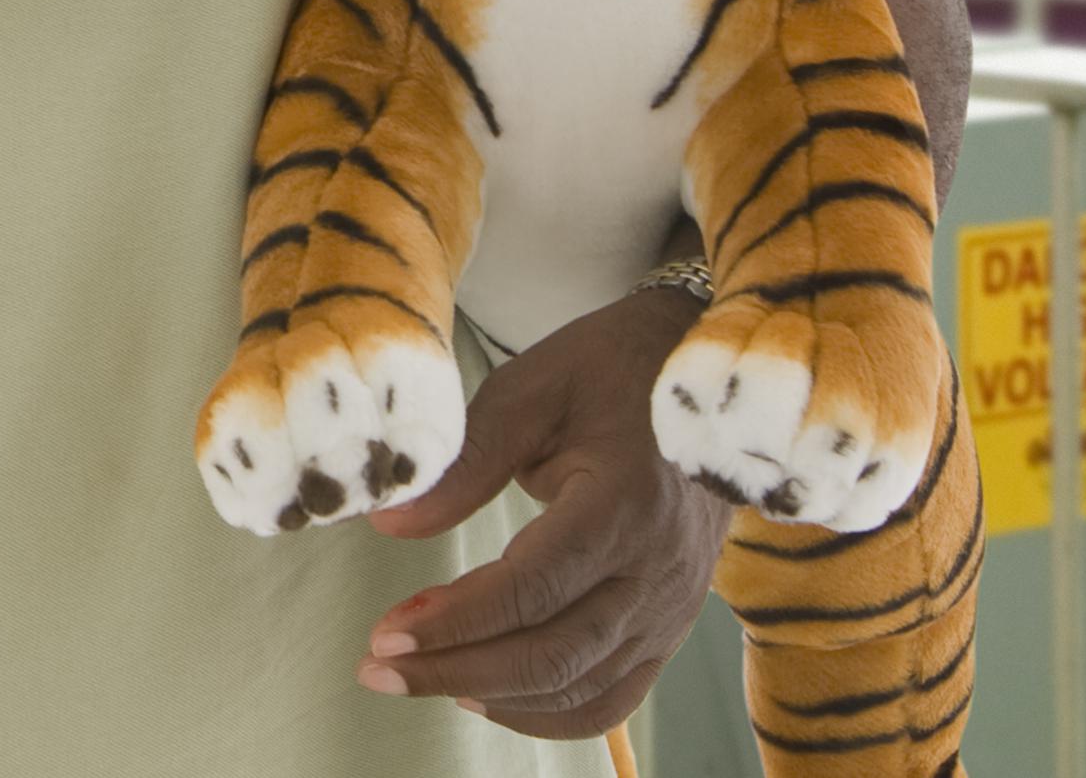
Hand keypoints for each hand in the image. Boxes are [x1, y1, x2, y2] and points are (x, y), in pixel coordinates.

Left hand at [357, 285, 730, 738]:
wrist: (710, 380)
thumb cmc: (609, 372)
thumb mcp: (529, 392)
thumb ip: (464, 463)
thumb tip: (387, 524)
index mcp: (624, 504)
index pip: (532, 589)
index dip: (455, 621)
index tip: (385, 635)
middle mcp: (656, 571)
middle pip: (553, 654)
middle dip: (455, 669)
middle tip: (375, 667)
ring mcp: (669, 608)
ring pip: (579, 687)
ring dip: (491, 696)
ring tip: (414, 676)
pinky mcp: (669, 625)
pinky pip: (612, 696)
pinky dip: (546, 712)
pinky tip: (484, 695)